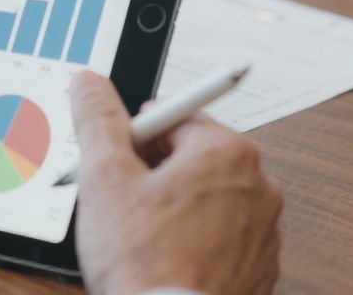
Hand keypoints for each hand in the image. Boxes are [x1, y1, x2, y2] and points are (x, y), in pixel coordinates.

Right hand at [70, 70, 282, 294]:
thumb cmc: (147, 264)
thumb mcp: (105, 178)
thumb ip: (97, 120)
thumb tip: (90, 84)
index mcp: (227, 153)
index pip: (173, 117)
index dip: (132, 138)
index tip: (115, 161)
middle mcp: (257, 186)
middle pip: (191, 157)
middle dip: (152, 173)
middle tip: (120, 201)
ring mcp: (261, 231)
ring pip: (204, 199)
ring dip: (171, 208)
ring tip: (140, 237)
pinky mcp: (256, 268)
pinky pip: (218, 238)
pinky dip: (192, 242)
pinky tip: (163, 259)